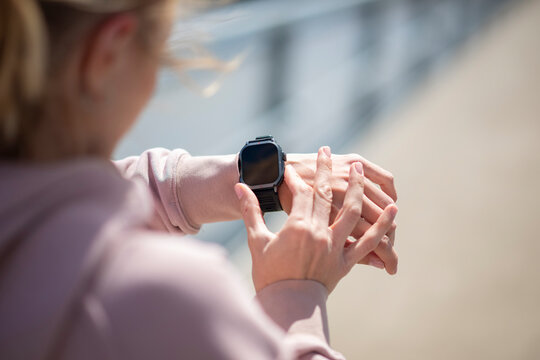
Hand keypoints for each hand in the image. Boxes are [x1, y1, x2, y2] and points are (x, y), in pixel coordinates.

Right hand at [235, 147, 397, 292]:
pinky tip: (394, 209)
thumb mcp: (256, 241)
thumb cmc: (268, 275)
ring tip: (358, 170)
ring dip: (358, 188)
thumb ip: (251, 211)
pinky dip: (383, 225)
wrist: (287, 306)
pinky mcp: (347, 261)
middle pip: (328, 194)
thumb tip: (240, 187)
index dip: (296, 178)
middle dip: (325, 170)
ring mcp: (336, 246)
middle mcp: (320, 233)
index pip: (302, 192)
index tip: (290, 168)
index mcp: (298, 227)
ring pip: (353, 211)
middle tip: (325, 152)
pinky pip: (369, 241)